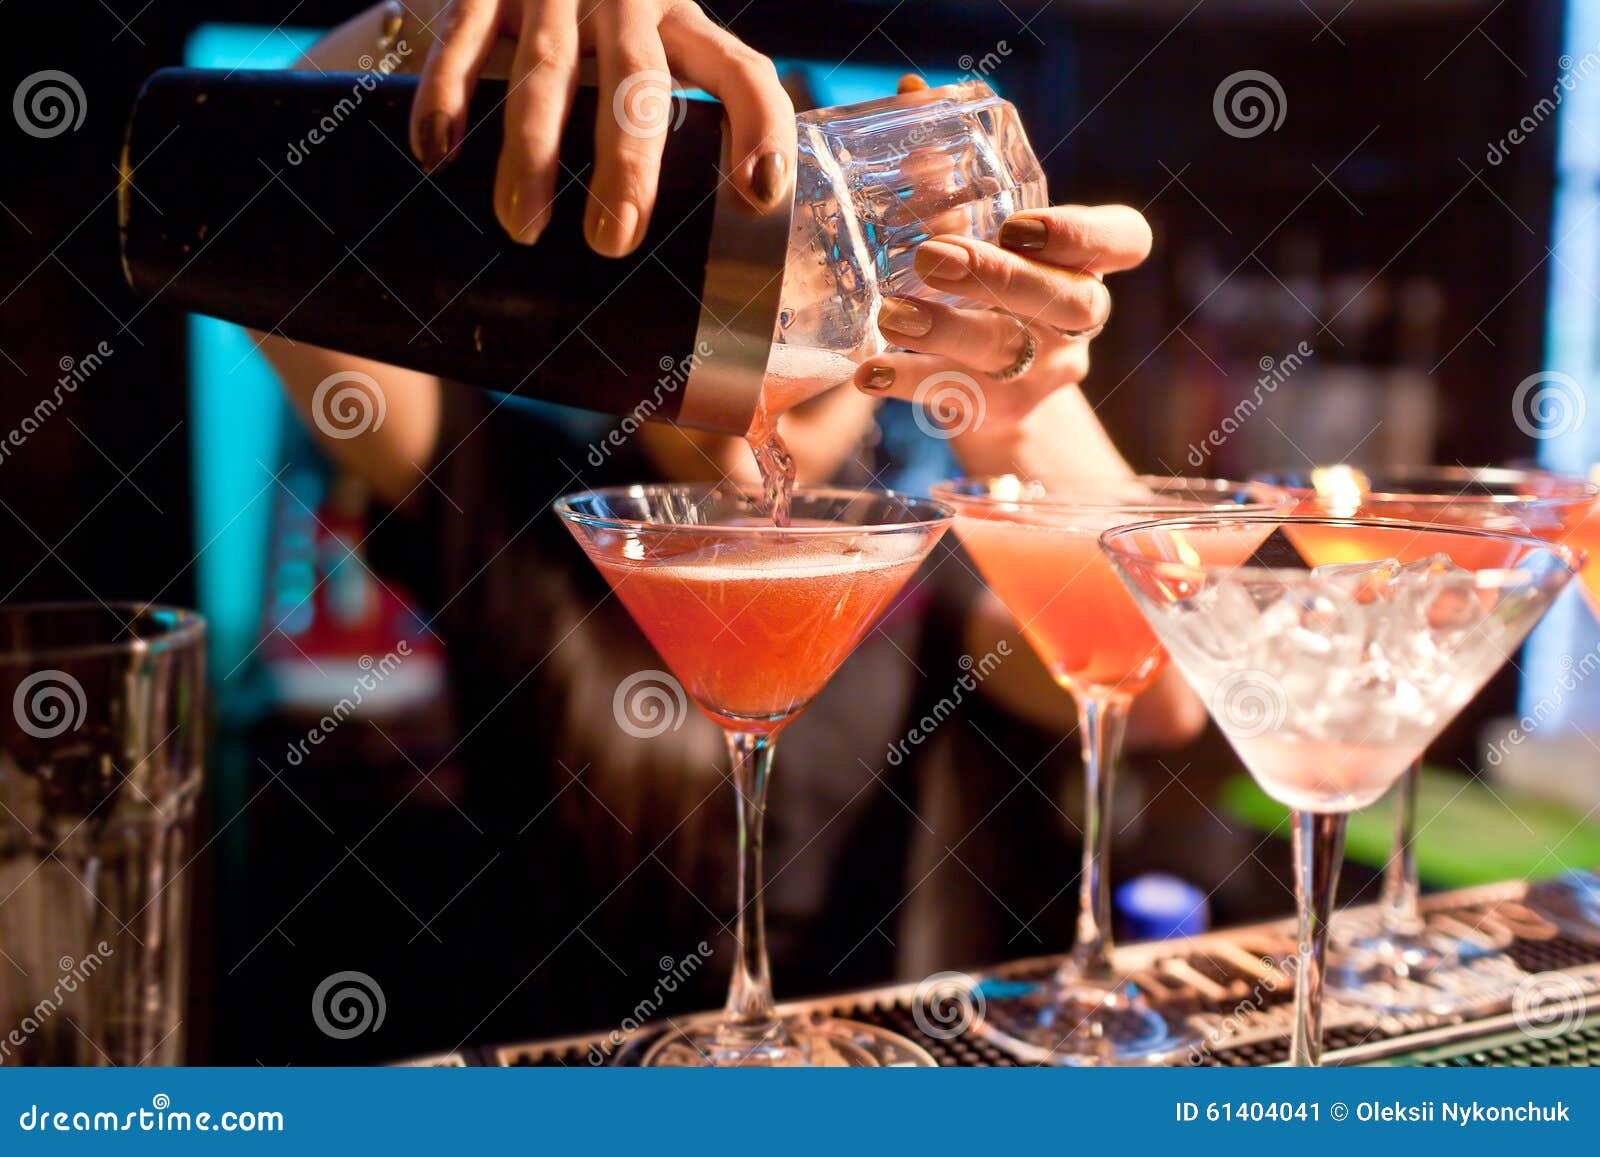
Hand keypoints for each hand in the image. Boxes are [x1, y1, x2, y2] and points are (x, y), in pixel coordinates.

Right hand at [409, 0, 794, 254]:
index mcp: (684, 26)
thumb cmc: (600, 37)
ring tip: (525, 228)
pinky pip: (465, 37)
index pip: (741, 72)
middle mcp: (628, 1)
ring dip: (532, 153)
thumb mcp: (654, 60)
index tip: (757, 198)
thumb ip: (671, 132)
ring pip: (547, 69)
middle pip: (636, 80)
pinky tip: (440, 152)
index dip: (759, 131)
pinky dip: (449, 96)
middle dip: (626, 164)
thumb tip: (708, 243)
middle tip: (611, 240)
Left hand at [852, 202, 1151, 474]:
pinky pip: (955, 395)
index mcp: (1087, 265)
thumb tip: (912, 118)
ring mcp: (1042, 372)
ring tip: (890, 313)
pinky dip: (907, 381)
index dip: (1082, 234)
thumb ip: (955, 191)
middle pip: (1068, 302)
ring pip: (1006, 350)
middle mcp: (1077, 320)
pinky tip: (869, 371)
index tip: (1019, 225)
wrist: (1000, 401)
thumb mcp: (982, 243)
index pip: (1125, 241)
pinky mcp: (997, 410)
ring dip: (945, 329)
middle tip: (932, 256)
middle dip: (1000, 277)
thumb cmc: (991, 296)